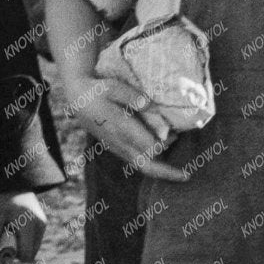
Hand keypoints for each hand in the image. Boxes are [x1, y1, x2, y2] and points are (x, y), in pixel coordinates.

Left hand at [0, 192, 46, 261]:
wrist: (11, 182)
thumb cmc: (0, 200)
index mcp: (29, 225)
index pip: (26, 255)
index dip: (13, 257)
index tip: (2, 249)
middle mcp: (40, 226)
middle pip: (31, 254)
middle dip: (17, 253)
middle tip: (4, 242)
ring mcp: (43, 224)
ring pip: (33, 248)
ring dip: (21, 246)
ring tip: (10, 234)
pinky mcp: (42, 222)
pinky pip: (34, 240)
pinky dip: (25, 240)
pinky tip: (16, 230)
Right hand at [53, 69, 186, 181]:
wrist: (77, 99)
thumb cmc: (97, 90)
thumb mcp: (113, 87)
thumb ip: (132, 97)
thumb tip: (150, 105)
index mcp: (121, 128)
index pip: (149, 146)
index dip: (165, 143)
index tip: (176, 133)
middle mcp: (120, 143)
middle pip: (146, 165)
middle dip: (166, 173)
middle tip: (186, 176)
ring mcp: (118, 148)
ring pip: (141, 167)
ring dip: (161, 168)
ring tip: (178, 166)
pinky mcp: (117, 149)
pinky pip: (136, 162)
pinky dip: (152, 164)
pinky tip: (163, 156)